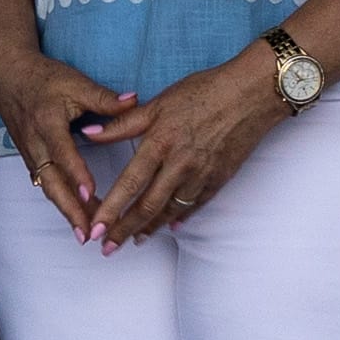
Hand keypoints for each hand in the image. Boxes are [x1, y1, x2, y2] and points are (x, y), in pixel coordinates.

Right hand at [0, 48, 128, 238]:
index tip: (91, 193)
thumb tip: (135, 101)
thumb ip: (104, 97)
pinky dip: (60, 201)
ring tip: (85, 233)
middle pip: (51, 182)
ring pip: (48, 188)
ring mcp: (31, 154)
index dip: (76, 174)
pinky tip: (76, 215)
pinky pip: (45, 184)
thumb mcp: (75, 82)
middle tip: (87, 233)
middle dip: (69, 209)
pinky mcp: (31, 159)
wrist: (7, 76)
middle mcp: (36, 143)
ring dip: (66, 210)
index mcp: (48, 122)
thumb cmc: (43, 78)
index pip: (63, 153)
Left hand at [79, 44, 294, 249]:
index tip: (95, 229)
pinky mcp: (220, 178)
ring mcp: (201, 174)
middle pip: (148, 205)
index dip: (111, 209)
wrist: (252, 94)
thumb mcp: (159, 102)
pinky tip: (171, 227)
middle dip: (125, 230)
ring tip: (134, 240)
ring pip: (171, 210)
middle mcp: (180, 163)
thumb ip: (122, 123)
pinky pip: (197, 205)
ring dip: (151, 228)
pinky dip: (181, 218)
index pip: (130, 183)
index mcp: (160, 142)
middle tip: (108, 248)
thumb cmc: (204, 91)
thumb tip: (88, 134)